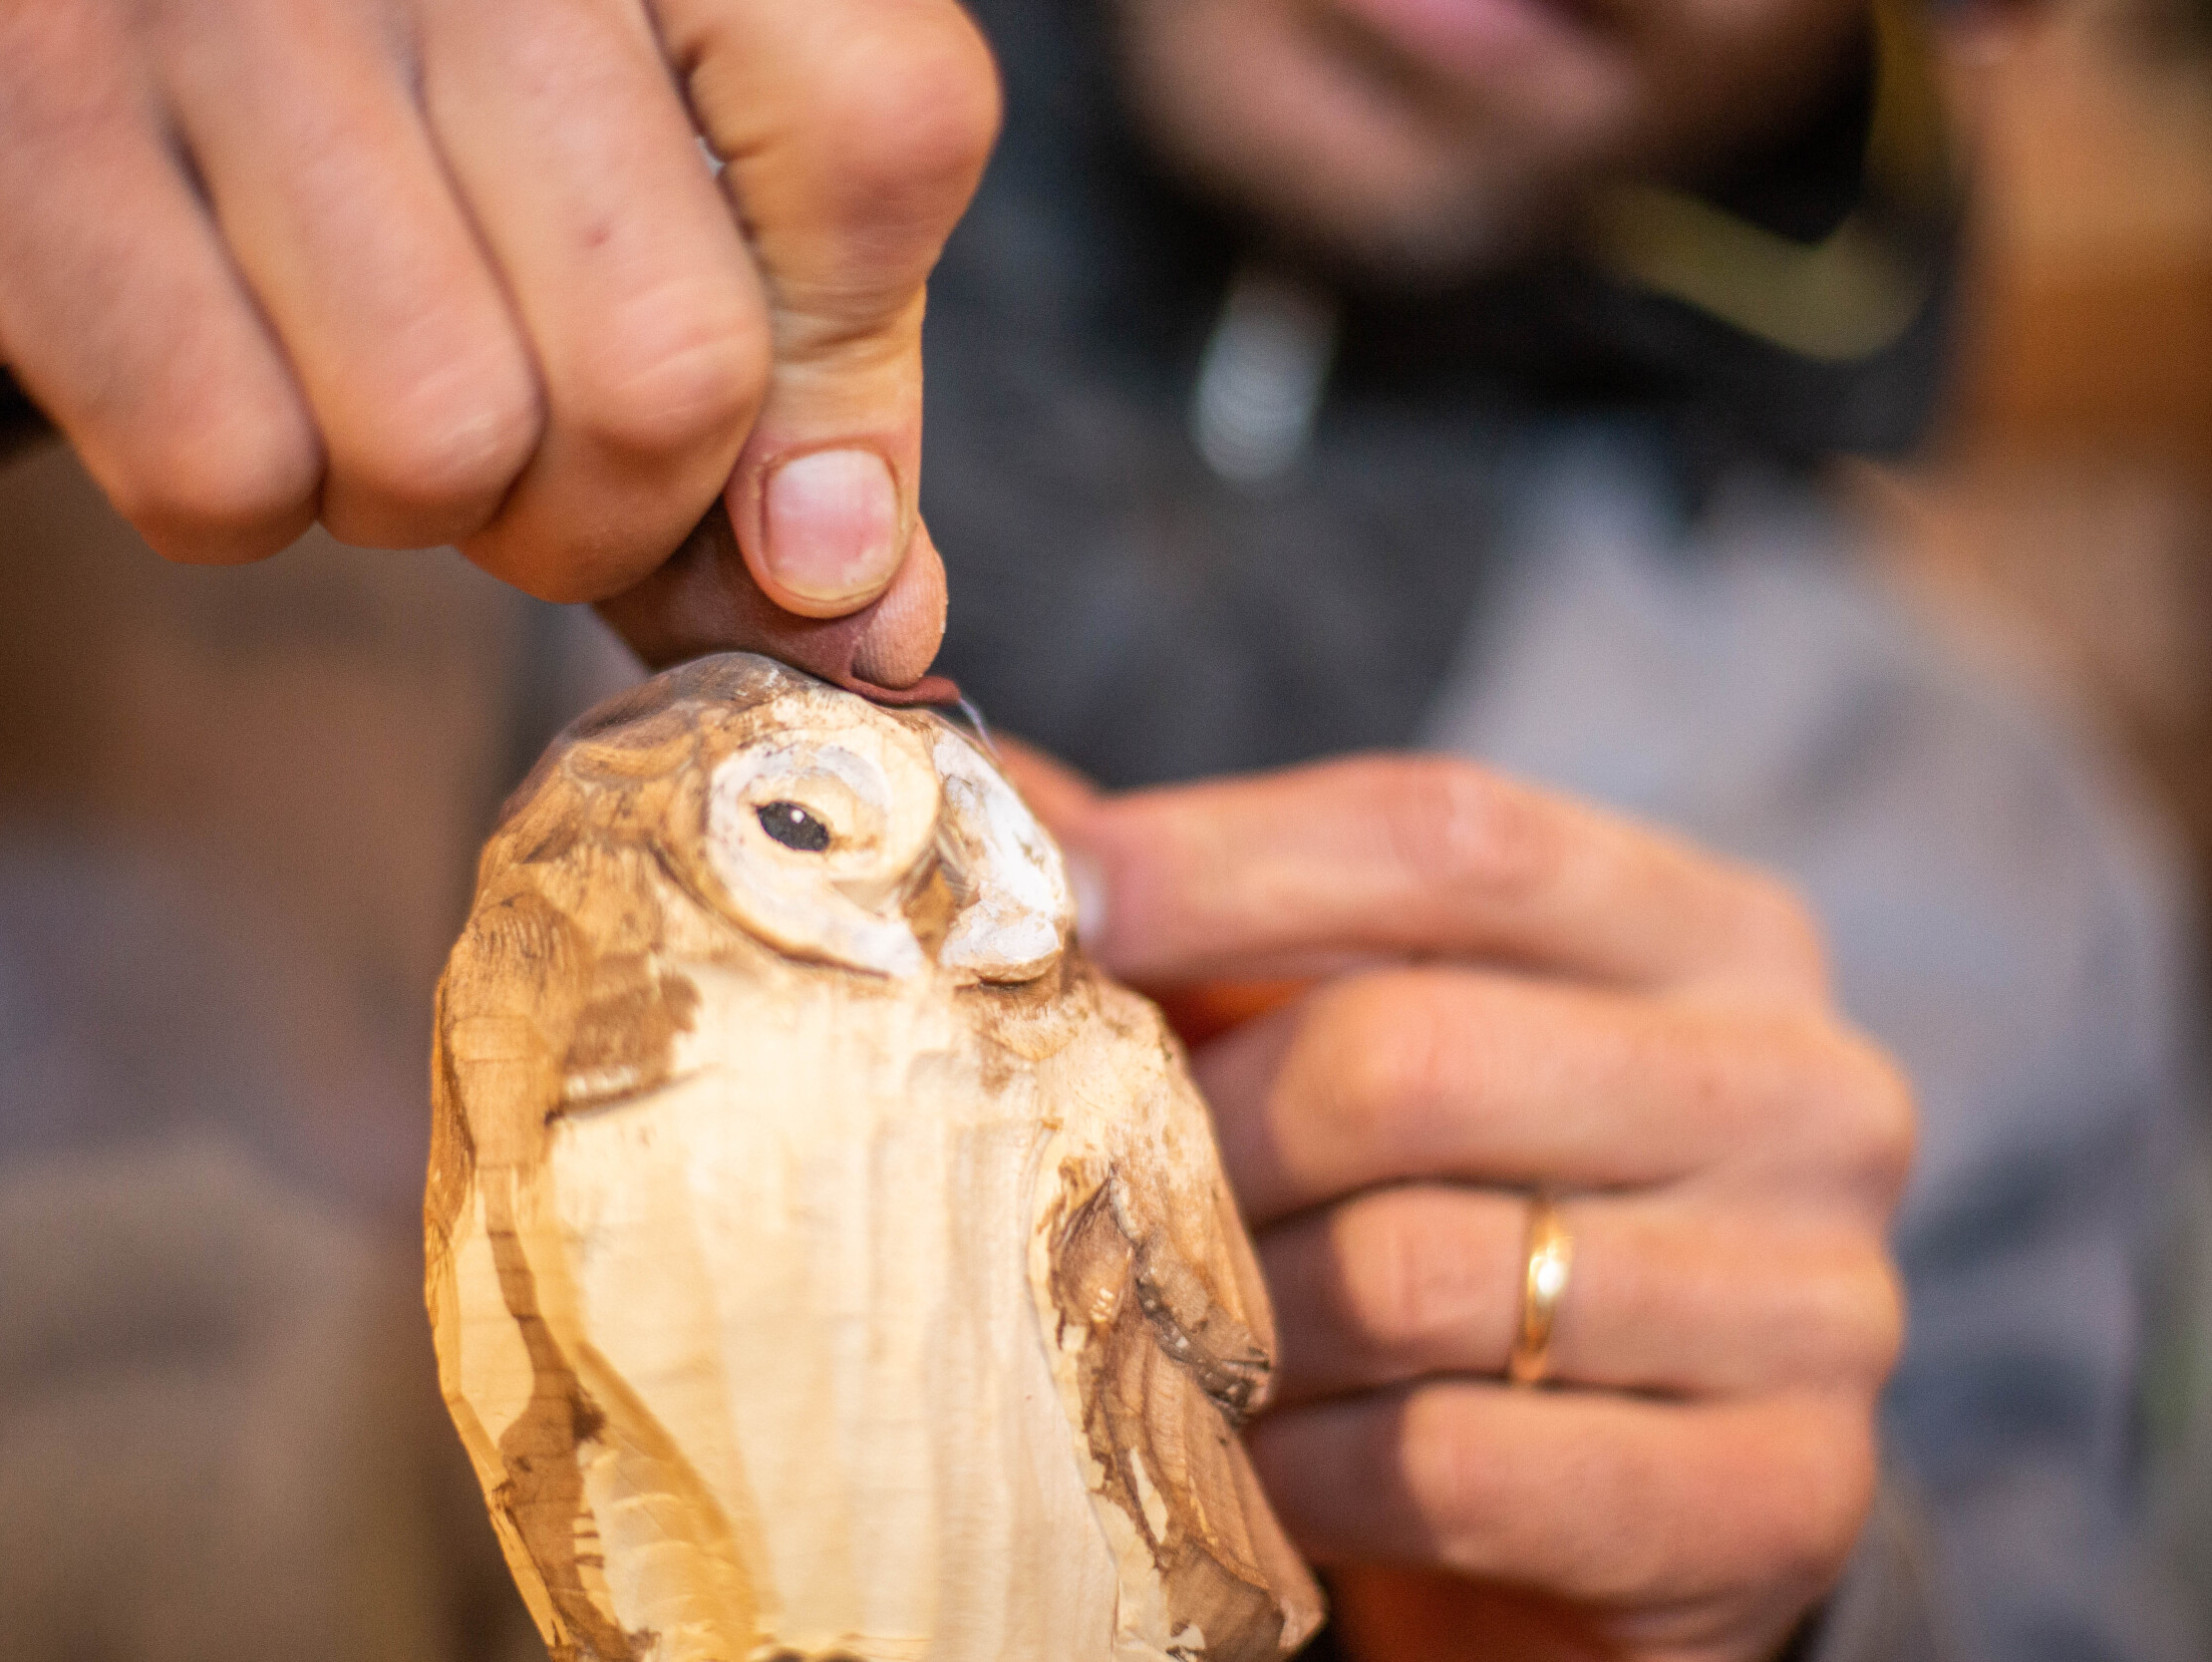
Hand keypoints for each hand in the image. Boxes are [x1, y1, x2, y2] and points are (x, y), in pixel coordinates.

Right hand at [0, 0, 996, 684]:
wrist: (49, 29)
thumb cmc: (410, 136)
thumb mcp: (656, 212)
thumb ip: (796, 390)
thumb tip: (864, 620)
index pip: (880, 133)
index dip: (839, 393)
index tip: (783, 504)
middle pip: (666, 364)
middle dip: (604, 509)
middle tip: (521, 452)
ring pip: (442, 440)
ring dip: (411, 502)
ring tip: (350, 379)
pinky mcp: (19, 116)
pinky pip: (224, 467)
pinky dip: (232, 497)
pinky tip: (210, 369)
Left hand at [1005, 744, 1912, 1661]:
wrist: (1650, 1475)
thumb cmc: (1485, 1207)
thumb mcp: (1393, 1025)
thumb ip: (1232, 913)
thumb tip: (1011, 801)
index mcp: (1719, 931)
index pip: (1449, 836)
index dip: (1223, 860)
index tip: (1059, 906)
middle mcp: (1808, 1093)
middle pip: (1409, 1055)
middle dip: (1202, 1128)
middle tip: (1093, 1182)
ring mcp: (1821, 1302)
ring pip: (1415, 1273)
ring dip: (1237, 1313)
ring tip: (1166, 1322)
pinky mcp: (1784, 1493)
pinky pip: (1453, 1468)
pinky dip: (1303, 1468)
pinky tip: (1253, 1459)